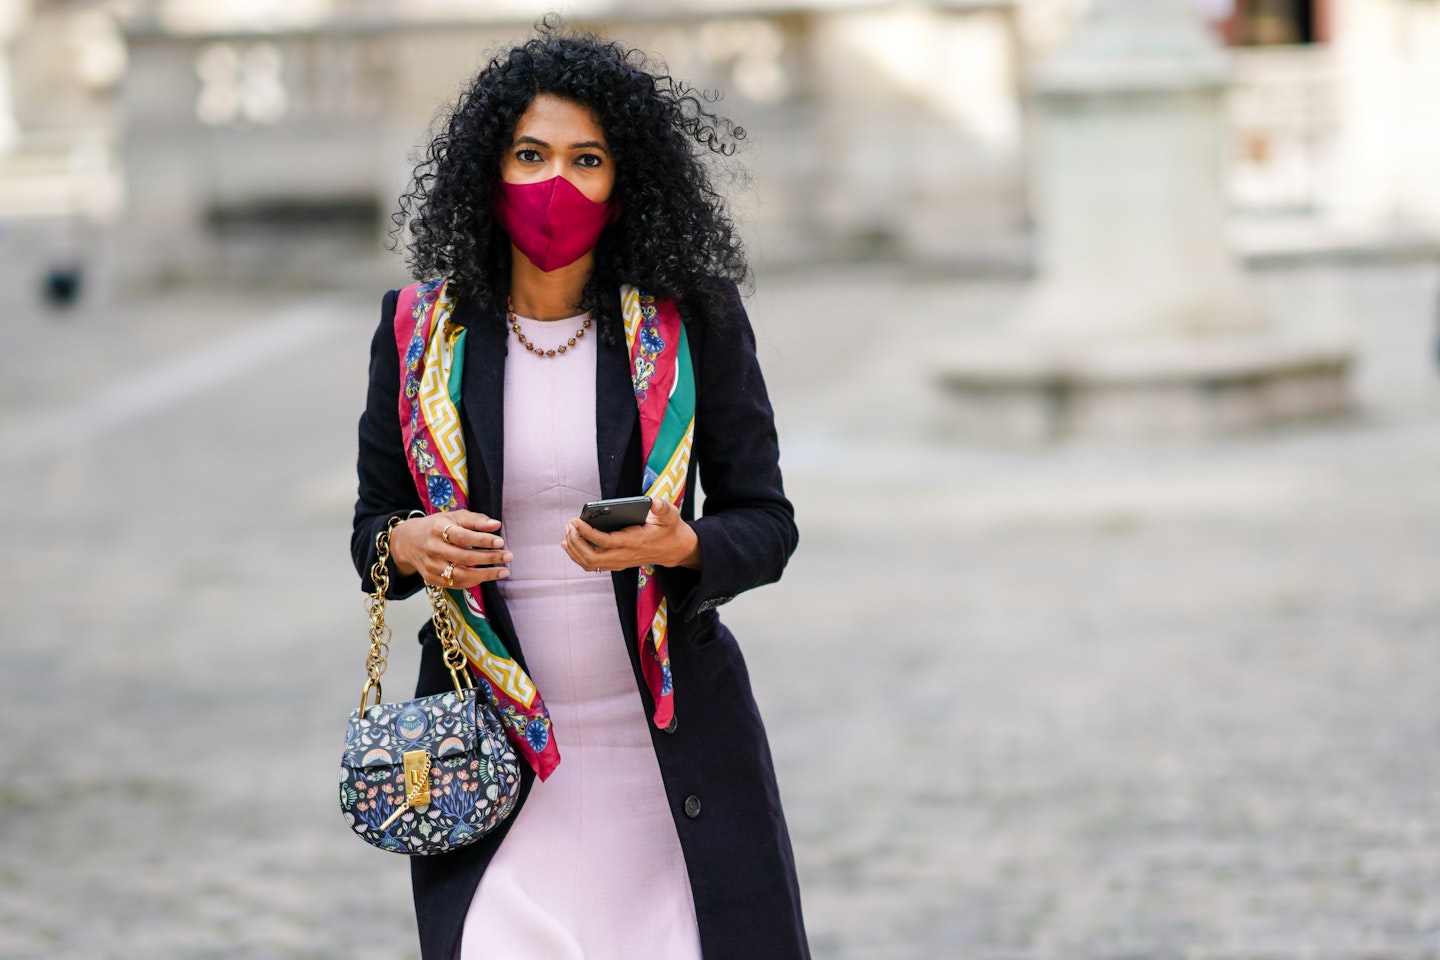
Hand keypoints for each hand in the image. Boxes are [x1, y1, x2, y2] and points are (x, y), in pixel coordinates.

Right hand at [391, 510, 511, 588]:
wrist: (408, 542)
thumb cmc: (436, 527)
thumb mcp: (453, 517)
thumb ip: (475, 520)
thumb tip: (496, 524)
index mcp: (438, 530)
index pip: (463, 537)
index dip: (482, 540)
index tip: (500, 541)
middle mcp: (433, 549)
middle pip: (464, 557)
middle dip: (489, 558)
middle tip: (508, 556)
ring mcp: (432, 566)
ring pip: (461, 575)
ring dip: (485, 575)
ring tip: (503, 571)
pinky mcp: (431, 579)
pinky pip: (456, 584)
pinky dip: (473, 581)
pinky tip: (487, 577)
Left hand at [562, 498, 700, 572]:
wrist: (674, 549)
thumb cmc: (668, 529)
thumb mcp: (670, 515)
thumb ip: (663, 508)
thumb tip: (655, 502)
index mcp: (634, 542)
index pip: (605, 542)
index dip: (587, 532)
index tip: (576, 521)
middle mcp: (624, 555)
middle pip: (592, 557)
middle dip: (576, 541)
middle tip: (569, 525)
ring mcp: (619, 562)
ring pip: (589, 563)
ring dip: (574, 549)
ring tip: (567, 532)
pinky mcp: (616, 563)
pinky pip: (592, 565)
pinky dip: (578, 556)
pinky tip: (570, 545)